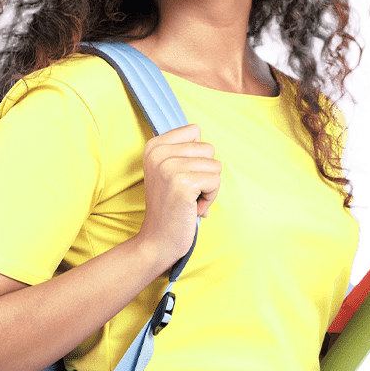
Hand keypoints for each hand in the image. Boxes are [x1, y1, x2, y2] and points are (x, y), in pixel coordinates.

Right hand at [135, 123, 221, 269]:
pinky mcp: (182, 184)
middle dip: (205, 173)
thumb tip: (201, 135)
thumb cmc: (171, 206)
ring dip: (208, 187)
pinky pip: (216, 182)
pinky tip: (193, 207)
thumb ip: (182, 149)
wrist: (158, 239)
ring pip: (215, 166)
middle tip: (186, 191)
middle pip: (208, 148)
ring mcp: (169, 167)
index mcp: (154, 145)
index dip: (197, 156)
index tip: (182, 175)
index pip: (195, 131)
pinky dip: (210, 198)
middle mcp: (158, 153)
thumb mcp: (168, 170)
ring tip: (189, 200)